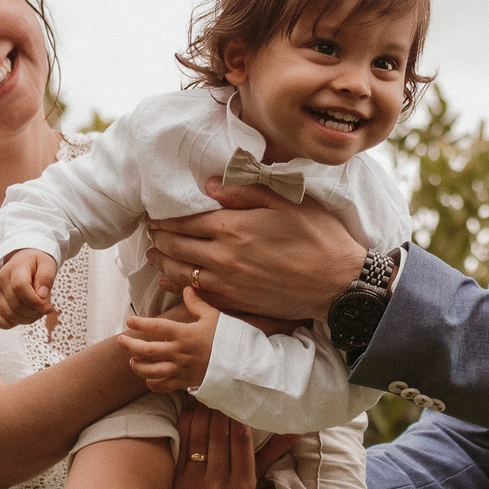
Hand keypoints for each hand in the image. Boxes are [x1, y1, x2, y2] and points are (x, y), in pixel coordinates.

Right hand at [0, 250, 56, 328]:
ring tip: (37, 311)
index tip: (48, 306)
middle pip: (16, 305)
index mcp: (15, 268)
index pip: (20, 287)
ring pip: (9, 315)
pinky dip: (11, 323)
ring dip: (28, 319)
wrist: (23, 262)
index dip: (35, 301)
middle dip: (35, 312)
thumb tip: (41, 295)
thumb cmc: (36, 264)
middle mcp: (1, 281)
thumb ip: (46, 277)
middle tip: (46, 308)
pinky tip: (23, 317)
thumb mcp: (47, 264)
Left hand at [119, 285, 218, 391]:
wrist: (241, 363)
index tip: (129, 320)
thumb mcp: (214, 316)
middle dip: (130, 346)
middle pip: (147, 350)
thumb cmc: (228, 337)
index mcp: (184, 333)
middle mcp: (179, 352)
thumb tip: (186, 289)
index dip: (140, 323)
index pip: (157, 327)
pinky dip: (153, 383)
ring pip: (151, 370)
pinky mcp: (185, 382)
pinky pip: (163, 386)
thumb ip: (197, 303)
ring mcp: (181, 369)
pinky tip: (148, 378)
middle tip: (120, 341)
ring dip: (138, 366)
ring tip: (132, 361)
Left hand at [143, 178, 366, 321]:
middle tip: (149, 231)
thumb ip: (246, 192)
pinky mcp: (236, 304)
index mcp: (233, 227)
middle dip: (158, 238)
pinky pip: (197, 296)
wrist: (338, 284)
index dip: (165, 218)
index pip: (185, 221)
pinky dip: (178, 288)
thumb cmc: (319, 238)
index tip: (153, 214)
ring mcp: (227, 284)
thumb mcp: (287, 202)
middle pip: (176, 247)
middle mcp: (223, 257)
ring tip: (153, 254)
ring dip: (162, 262)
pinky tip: (171, 283)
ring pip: (181, 273)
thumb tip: (210, 185)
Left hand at [172, 404, 298, 488]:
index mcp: (244, 485)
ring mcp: (196, 486)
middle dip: (219, 409)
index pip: (241, 439)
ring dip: (203, 411)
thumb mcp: (255, 471)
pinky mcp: (177, 481)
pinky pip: (183, 441)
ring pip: (200, 435)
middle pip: (219, 435)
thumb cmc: (233, 484)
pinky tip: (193, 410)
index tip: (236, 400)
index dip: (238, 415)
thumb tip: (299, 428)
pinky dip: (187, 421)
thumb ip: (275, 449)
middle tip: (219, 392)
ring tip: (207, 399)